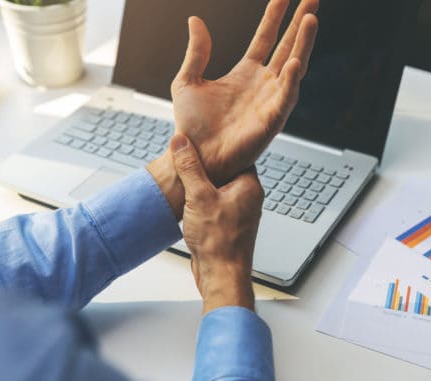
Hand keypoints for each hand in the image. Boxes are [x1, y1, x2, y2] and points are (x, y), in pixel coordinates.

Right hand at [170, 134, 263, 313]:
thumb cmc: (218, 241)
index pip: (235, 156)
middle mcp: (247, 198)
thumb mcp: (198, 196)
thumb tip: (181, 143)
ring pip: (217, 190)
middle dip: (204, 168)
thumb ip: (189, 168)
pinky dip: (200, 203)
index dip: (217, 149)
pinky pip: (213, 206)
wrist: (221, 276)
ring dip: (200, 187)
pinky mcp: (227, 226)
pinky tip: (187, 204)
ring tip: (183, 182)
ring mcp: (238, 213)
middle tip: (186, 160)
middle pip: (224, 172)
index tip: (199, 143)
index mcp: (249, 186)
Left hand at [172, 0, 318, 184]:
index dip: (275, 16)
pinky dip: (290, 79)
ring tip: (311, 19)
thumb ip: (196, 52)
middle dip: (301, 23)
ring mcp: (270, 100)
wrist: (194, 154)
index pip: (266, 38)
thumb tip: (195, 20)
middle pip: (287, 46)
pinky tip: (293, 61)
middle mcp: (262, 84)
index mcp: (245, 73)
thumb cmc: (191, 126)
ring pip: (293, 66)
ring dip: (303, 44)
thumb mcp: (187, 81)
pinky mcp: (271, 120)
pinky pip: (286, 97)